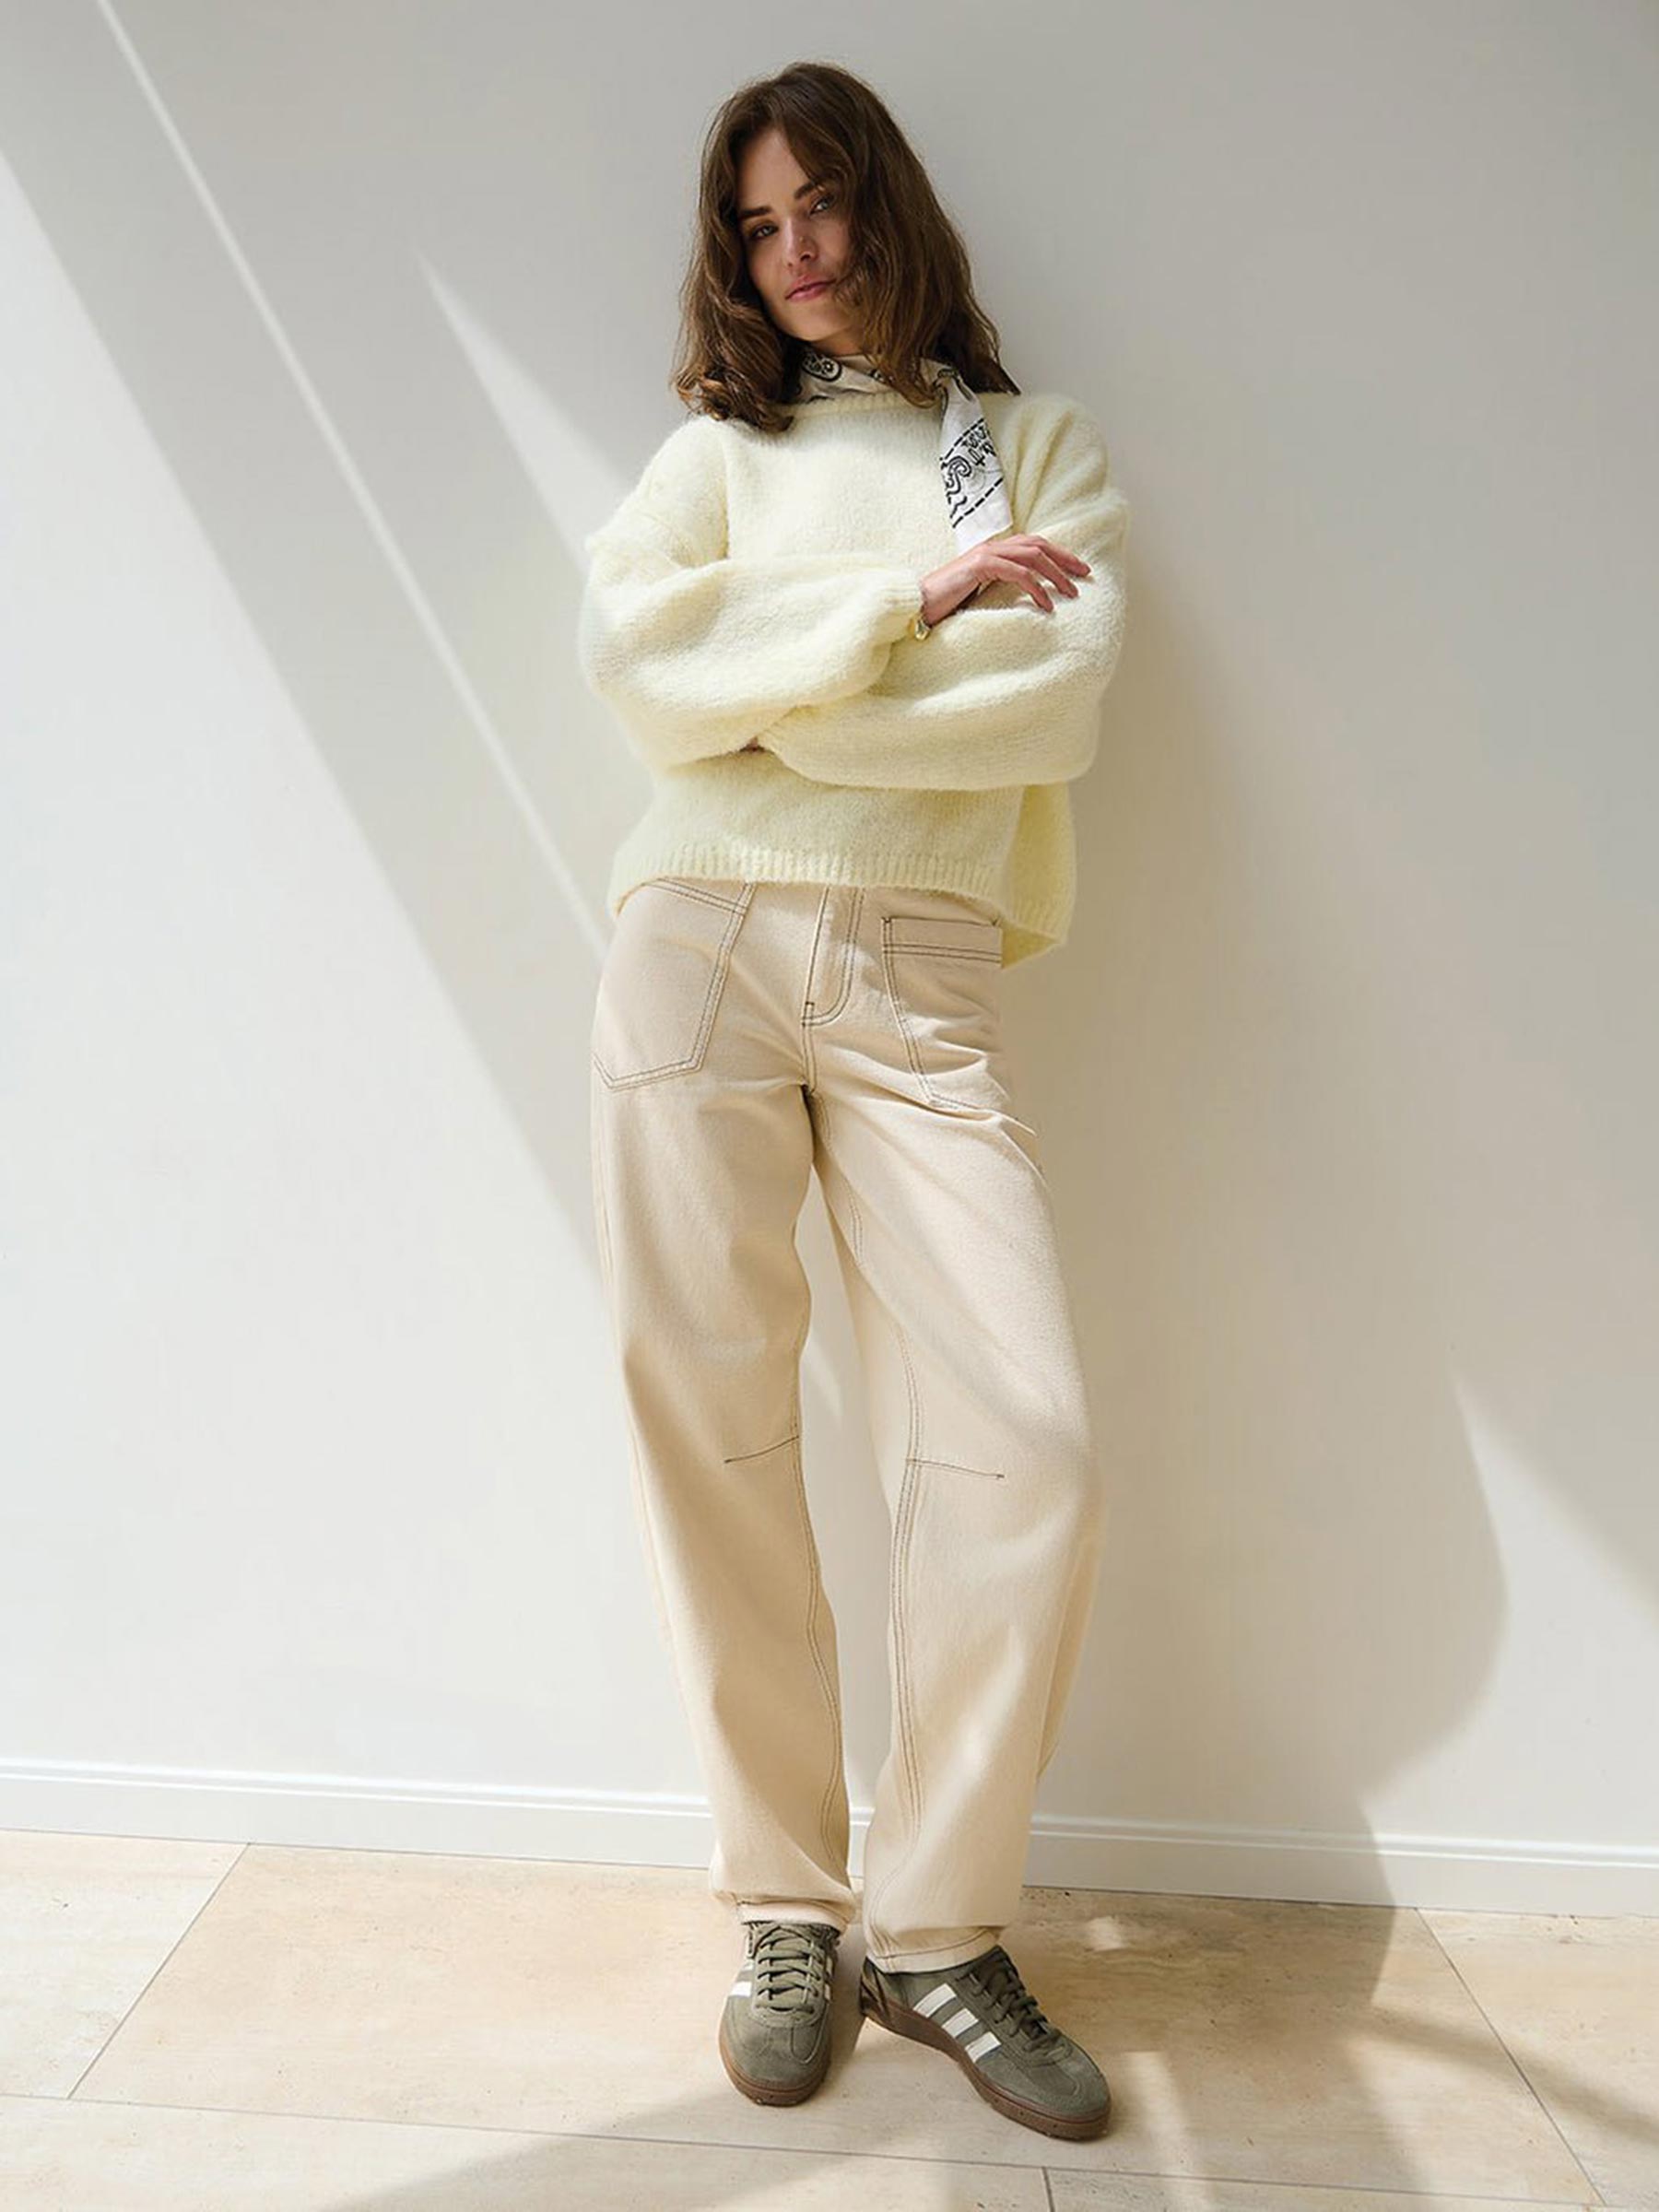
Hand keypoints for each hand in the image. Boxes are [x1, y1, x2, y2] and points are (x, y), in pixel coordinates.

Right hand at [919, 533, 1091, 627]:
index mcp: (994, 551)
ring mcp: (986, 554)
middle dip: (1064, 559)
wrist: (918, 605)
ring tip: (1070, 594)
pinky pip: (1018, 573)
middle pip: (1039, 545)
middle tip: (1084, 575)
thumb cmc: (947, 605)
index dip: (1059, 554)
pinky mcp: (980, 566)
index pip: (1033, 545)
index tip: (1078, 570)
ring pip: (1032, 556)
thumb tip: (1027, 596)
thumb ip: (1000, 587)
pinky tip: (1046, 605)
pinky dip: (1036, 588)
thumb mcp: (980, 594)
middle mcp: (992, 547)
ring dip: (1055, 575)